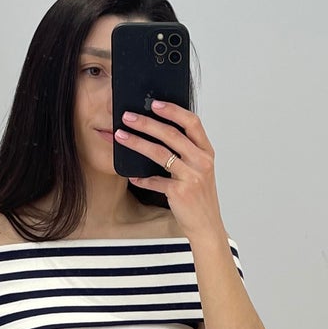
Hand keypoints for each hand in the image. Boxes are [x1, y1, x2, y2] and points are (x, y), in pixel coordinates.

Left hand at [115, 99, 224, 241]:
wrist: (206, 225)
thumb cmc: (200, 196)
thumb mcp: (200, 169)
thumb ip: (187, 151)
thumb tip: (159, 131)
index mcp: (206, 152)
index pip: (192, 122)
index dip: (173, 110)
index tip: (155, 103)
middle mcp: (201, 161)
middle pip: (171, 135)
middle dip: (146, 123)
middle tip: (128, 117)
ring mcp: (191, 177)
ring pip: (159, 154)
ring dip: (137, 143)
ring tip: (120, 136)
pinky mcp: (180, 192)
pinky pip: (155, 181)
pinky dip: (141, 179)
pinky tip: (132, 177)